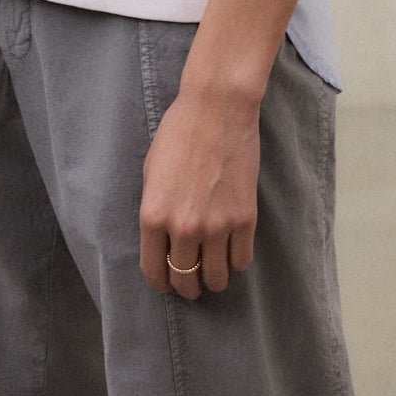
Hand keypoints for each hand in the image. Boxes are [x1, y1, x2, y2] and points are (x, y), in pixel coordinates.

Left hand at [138, 81, 261, 299]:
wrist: (217, 109)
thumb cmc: (178, 133)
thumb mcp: (151, 172)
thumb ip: (155, 211)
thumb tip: (161, 241)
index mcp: (154, 216)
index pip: (155, 272)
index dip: (160, 283)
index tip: (165, 283)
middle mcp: (184, 228)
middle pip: (186, 281)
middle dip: (186, 286)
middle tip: (191, 281)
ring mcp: (217, 226)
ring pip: (217, 278)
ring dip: (213, 278)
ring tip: (212, 269)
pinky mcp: (245, 219)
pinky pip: (241, 261)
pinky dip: (235, 261)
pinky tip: (231, 250)